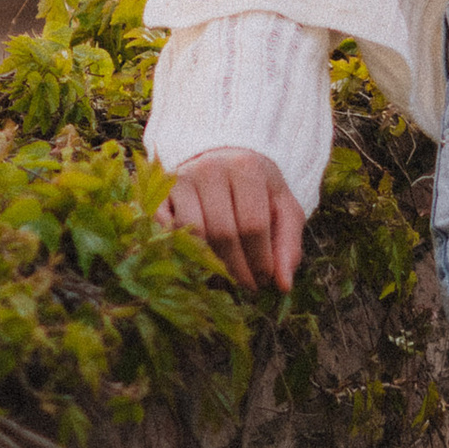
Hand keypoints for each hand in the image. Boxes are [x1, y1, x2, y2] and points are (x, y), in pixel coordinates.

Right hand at [159, 149, 305, 293]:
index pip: (253, 224)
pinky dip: (180, 249)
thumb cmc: (256, 190)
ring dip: (210, 262)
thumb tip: (283, 286)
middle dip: (237, 267)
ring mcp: (181, 179)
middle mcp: (210, 168)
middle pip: (223, 232)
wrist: (221, 161)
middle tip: (248, 285)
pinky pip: (166, 229)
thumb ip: (288, 245)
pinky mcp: (160, 193)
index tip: (264, 280)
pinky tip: (199, 259)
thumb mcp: (282, 209)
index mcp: (245, 168)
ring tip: (226, 273)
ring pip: (193, 233)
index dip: (260, 260)